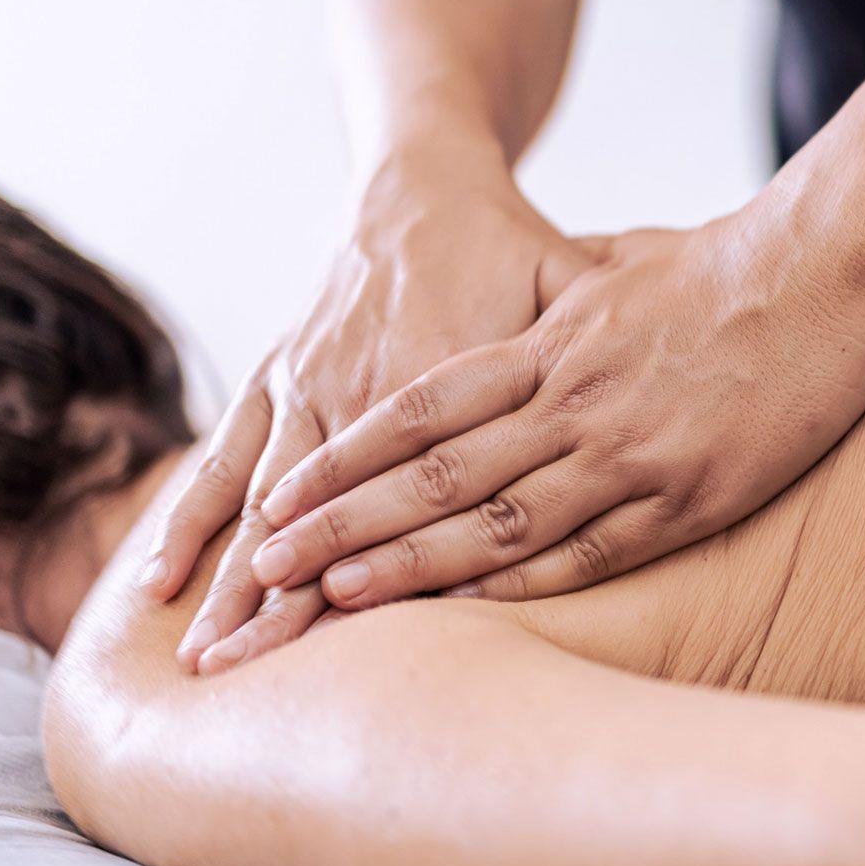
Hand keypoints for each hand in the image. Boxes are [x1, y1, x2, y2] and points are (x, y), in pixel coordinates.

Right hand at [143, 139, 589, 674]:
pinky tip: (153, 577)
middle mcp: (369, 387)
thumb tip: (711, 409)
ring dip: (232, 578)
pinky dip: (188, 516)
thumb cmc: (514, 250)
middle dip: (288, 601)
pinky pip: (226, 454)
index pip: (423, 495)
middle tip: (251, 684)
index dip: (393, 575)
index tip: (365, 653)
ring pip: (267, 495)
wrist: (424, 181)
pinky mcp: (278, 374)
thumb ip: (612, 358)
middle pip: (330, 512)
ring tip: (205, 660)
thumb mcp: (574, 292)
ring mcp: (313, 381)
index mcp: (452, 379)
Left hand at [243, 209, 864, 608]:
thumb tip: (535, 297)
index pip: (418, 410)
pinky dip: (523, 584)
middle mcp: (570, 402)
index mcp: (548, 347)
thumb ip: (561, 296)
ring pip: (498, 519)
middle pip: (434, 472)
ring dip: (412, 562)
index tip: (278, 494)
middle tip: (264, 564)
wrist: (823, 271)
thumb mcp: (617, 266)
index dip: (341, 457)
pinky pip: (591, 550)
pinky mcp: (688, 494)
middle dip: (342, 522)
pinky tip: (469, 613)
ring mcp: (627, 453)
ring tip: (334, 598)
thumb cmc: (725, 264)